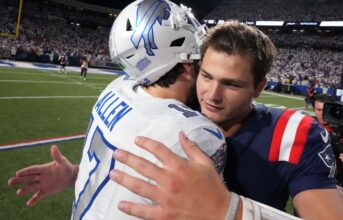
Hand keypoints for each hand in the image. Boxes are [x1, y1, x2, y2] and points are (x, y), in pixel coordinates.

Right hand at [7, 145, 77, 205]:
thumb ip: (57, 156)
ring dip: (25, 190)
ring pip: (31, 187)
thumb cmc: (66, 167)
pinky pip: (39, 196)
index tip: (18, 173)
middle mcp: (40, 177)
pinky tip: (28, 203)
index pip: (32, 170)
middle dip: (19, 180)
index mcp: (43, 168)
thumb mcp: (62, 161)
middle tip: (10, 182)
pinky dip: (34, 199)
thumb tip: (53, 146)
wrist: (71, 177)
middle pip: (28, 178)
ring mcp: (42, 184)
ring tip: (18, 193)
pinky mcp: (46, 191)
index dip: (26, 171)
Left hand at [110, 131, 230, 219]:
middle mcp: (169, 180)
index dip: (146, 143)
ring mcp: (165, 199)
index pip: (158, 150)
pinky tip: (121, 204)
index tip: (136, 140)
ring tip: (113, 174)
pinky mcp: (164, 215)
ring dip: (124, 179)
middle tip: (116, 154)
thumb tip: (181, 133)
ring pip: (139, 187)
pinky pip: (144, 211)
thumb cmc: (213, 186)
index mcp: (179, 166)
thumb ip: (191, 148)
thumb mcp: (205, 163)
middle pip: (143, 166)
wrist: (220, 213)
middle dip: (128, 159)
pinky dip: (131, 208)